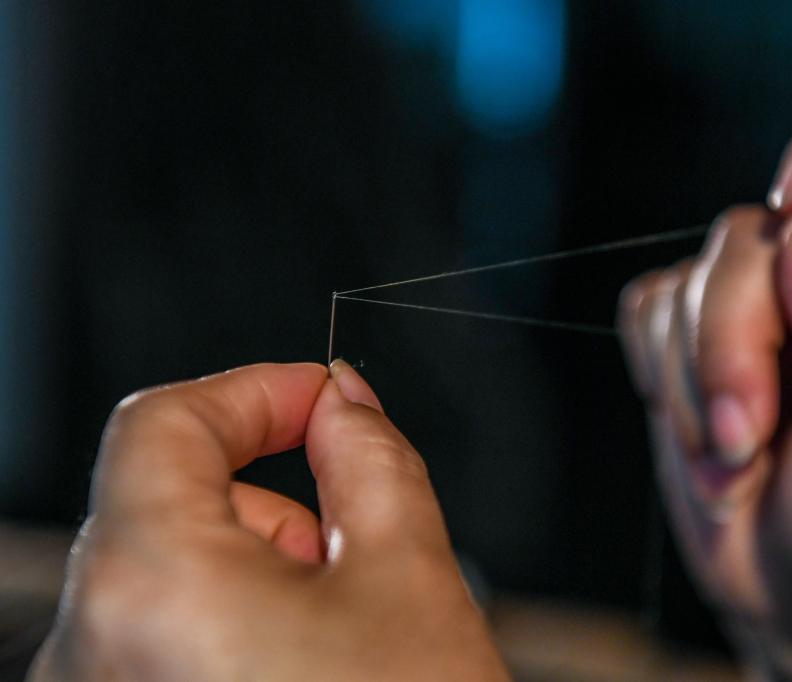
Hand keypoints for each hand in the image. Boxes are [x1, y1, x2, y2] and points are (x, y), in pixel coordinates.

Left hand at [29, 362, 509, 680]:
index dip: (252, 389)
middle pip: (162, 500)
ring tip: (335, 627)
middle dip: (267, 496)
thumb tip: (345, 404)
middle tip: (349, 536)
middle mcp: (86, 655)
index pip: (162, 421)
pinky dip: (222, 621)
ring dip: (251, 564)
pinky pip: (150, 637)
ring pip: (158, 572)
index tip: (313, 397)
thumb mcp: (411, 579)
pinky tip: (297, 667)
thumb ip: (372, 460)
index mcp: (151, 587)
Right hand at [619, 114, 791, 678]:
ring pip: (690, 281)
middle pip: (755, 235)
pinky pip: (645, 314)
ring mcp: (755, 314)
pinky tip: (707, 442)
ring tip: (738, 461)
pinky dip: (662, 383)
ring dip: (696, 382)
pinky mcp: (689, 347)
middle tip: (746, 437)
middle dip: (733, 340)